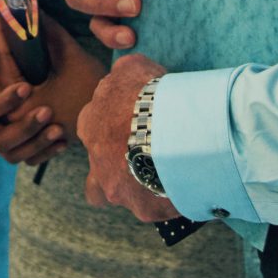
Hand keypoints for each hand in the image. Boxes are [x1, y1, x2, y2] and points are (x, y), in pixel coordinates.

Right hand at [0, 13, 66, 164]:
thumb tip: (5, 8)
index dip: (3, 102)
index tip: (25, 88)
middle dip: (23, 126)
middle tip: (47, 111)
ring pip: (11, 152)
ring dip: (35, 142)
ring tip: (58, 129)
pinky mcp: (14, 147)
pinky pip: (27, 159)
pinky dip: (44, 152)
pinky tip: (63, 140)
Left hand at [79, 51, 180, 222]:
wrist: (173, 128)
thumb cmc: (149, 93)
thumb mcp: (132, 68)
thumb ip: (124, 73)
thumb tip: (124, 74)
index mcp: (91, 126)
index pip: (92, 128)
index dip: (112, 128)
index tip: (134, 125)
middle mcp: (98, 162)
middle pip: (102, 169)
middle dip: (120, 164)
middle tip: (150, 153)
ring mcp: (118, 190)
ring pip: (122, 194)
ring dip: (140, 187)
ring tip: (168, 175)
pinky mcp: (145, 209)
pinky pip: (155, 208)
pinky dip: (167, 200)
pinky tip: (185, 186)